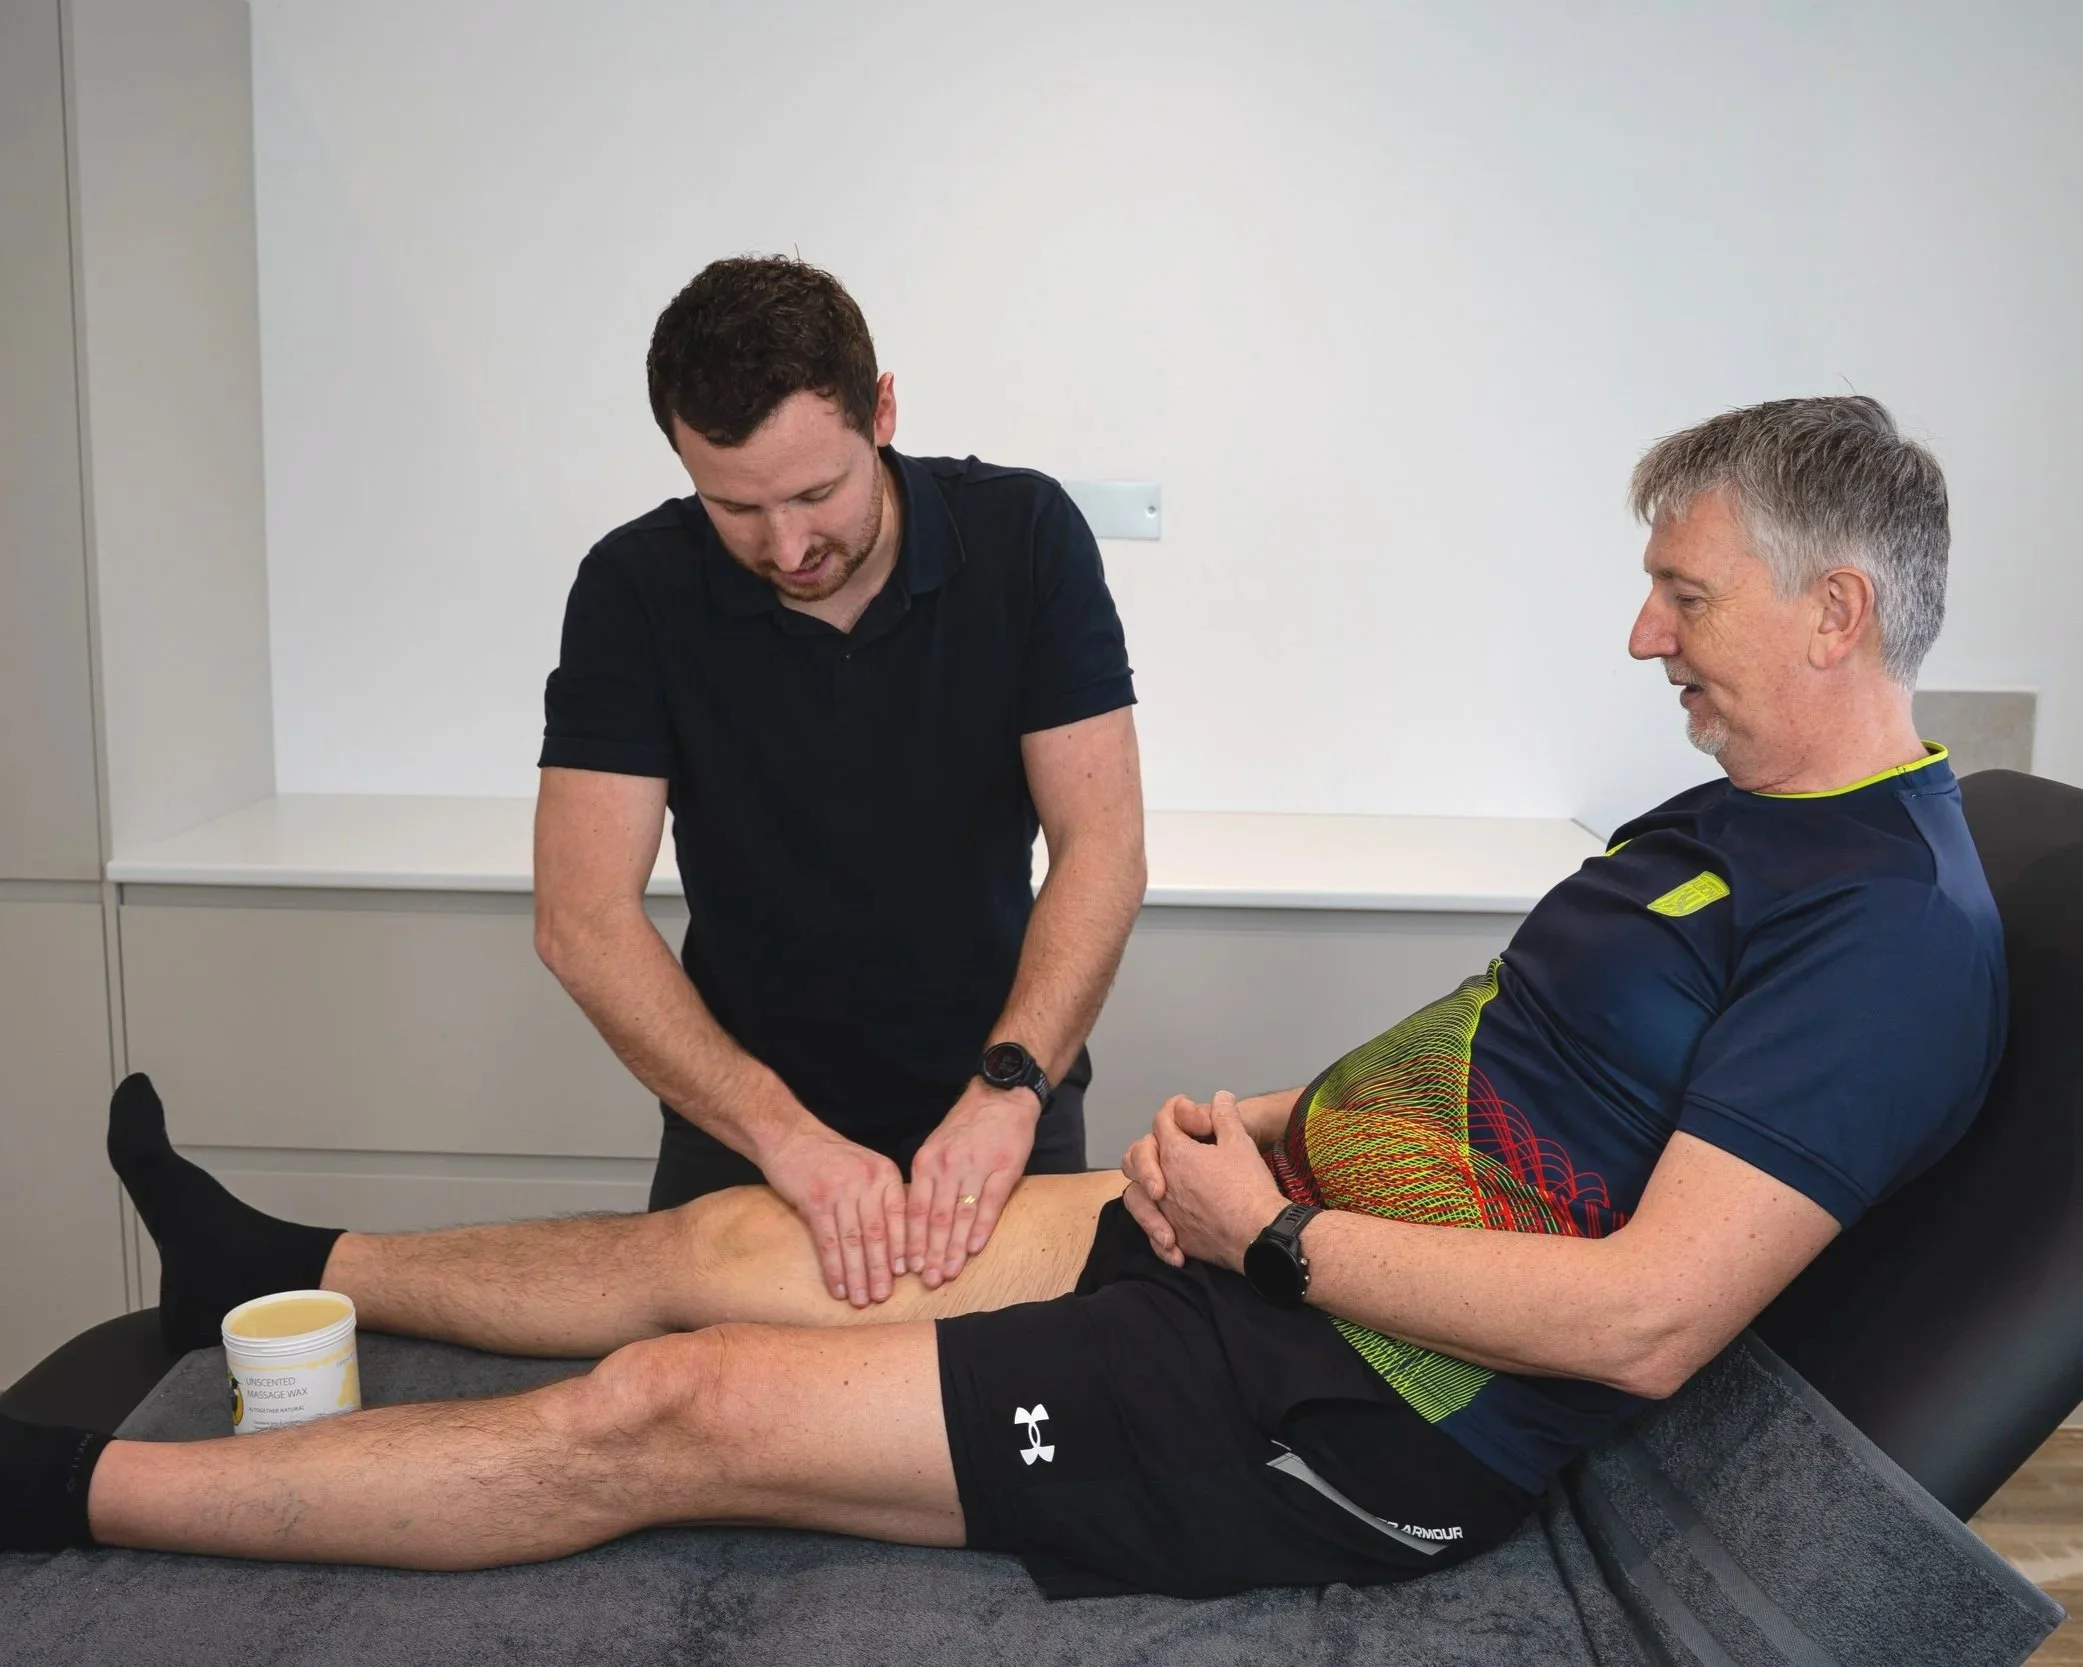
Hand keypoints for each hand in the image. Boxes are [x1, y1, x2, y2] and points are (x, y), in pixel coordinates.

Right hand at [761, 1122, 908, 1306]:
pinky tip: (837, 1287)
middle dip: (881, 1270)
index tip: (908, 1274)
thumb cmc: (829, 1156)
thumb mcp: (865, 1166)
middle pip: (878, 1233)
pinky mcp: (815, 1200)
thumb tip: (899, 1240)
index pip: (900, 1216)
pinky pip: (828, 1242)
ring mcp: (840, 1190)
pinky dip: (834, 1268)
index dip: (904, 1248)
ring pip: (854, 1241)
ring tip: (861, 1300)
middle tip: (883, 1297)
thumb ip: (882, 1196)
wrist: (789, 1135)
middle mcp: (866, 1181)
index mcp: (884, 1173)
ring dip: (858, 1275)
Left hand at [907, 1079, 1039, 1287]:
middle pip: (936, 1219)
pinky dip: (982, 1228)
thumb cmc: (966, 1126)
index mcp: (927, 1162)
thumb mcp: (936, 1148)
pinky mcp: (1004, 1169)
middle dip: (931, 1253)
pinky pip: (990, 1204)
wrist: (1001, 1097)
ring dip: (955, 1248)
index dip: (912, 1242)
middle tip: (929, 1281)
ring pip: (961, 1215)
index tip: (909, 1268)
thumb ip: (927, 1182)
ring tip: (950, 1273)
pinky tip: (975, 1249)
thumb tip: (915, 1222)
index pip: (915, 1210)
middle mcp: (948, 1166)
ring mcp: (976, 1168)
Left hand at [1123, 1091, 1285, 1271]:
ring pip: (1136, 1198)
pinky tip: (1172, 1235)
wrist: (1261, 1232)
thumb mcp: (1239, 1141)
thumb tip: (1220, 1097)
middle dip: (1148, 1153)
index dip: (1174, 1113)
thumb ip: (1225, 1115)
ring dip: (1145, 1193)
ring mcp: (1166, 1213)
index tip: (1189, 1115)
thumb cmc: (1248, 1184)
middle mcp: (1162, 1184)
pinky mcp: (1177, 1238)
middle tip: (1169, 1158)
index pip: (1161, 1123)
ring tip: (1160, 1195)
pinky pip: (1153, 1235)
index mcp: (1174, 1154)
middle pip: (1136, 1159)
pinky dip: (1158, 1232)